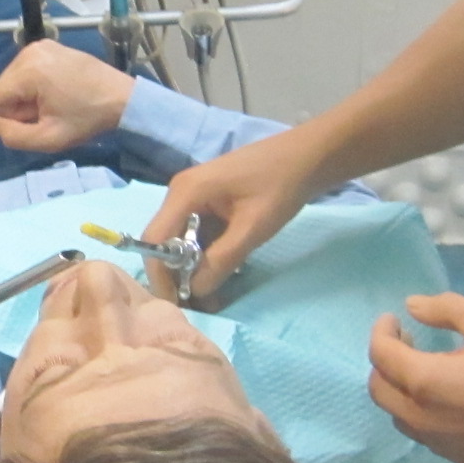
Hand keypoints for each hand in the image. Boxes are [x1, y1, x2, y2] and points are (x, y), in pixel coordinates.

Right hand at [0, 41, 134, 152]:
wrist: (121, 97)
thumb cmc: (86, 119)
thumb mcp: (49, 139)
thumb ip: (13, 135)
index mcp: (29, 70)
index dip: (13, 114)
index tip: (40, 117)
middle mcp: (30, 51)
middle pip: (3, 85)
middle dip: (21, 103)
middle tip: (51, 110)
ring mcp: (40, 45)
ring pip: (13, 77)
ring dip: (28, 93)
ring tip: (56, 99)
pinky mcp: (49, 45)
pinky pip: (26, 68)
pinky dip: (36, 81)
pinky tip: (58, 88)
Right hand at [141, 129, 321, 299]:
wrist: (308, 157)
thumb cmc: (281, 187)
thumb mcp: (253, 228)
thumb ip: (221, 260)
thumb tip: (195, 292)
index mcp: (185, 193)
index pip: (155, 241)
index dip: (161, 276)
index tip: (177, 305)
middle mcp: (180, 193)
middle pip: (164, 242)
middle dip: (176, 275)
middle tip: (197, 305)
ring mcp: (193, 196)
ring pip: (180, 240)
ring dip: (192, 268)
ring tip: (211, 297)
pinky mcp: (207, 201)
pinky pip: (196, 234)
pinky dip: (204, 255)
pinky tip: (220, 274)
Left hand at [367, 293, 463, 462]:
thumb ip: (444, 310)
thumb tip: (411, 306)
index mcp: (425, 382)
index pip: (381, 357)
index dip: (382, 333)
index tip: (394, 320)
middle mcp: (424, 420)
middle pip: (380, 391)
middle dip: (386, 363)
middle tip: (408, 341)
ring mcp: (442, 446)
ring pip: (401, 418)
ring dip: (403, 391)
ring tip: (429, 367)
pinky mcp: (462, 459)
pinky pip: (427, 435)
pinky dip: (425, 413)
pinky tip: (451, 398)